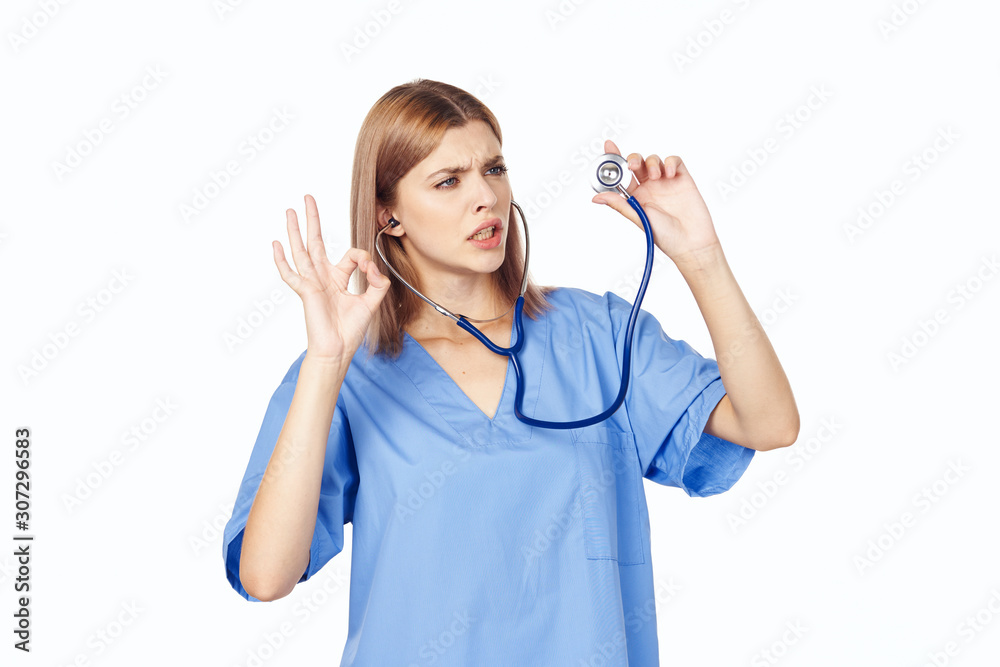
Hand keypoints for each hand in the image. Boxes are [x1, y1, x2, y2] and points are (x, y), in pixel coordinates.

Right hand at [273, 194, 390, 363]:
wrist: (337, 350)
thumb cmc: (350, 330)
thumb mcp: (372, 302)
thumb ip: (378, 282)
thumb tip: (373, 265)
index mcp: (337, 278)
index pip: (351, 255)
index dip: (364, 259)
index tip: (371, 271)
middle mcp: (322, 277)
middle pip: (316, 242)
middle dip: (312, 220)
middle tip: (307, 199)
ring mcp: (311, 283)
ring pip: (301, 251)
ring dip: (295, 231)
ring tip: (289, 211)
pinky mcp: (305, 292)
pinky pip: (290, 275)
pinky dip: (282, 261)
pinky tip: (276, 245)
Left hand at [591, 139, 721, 265]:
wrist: (691, 242)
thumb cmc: (665, 236)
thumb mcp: (639, 218)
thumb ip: (620, 204)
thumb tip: (597, 198)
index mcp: (636, 197)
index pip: (622, 175)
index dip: (614, 159)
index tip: (608, 145)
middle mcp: (649, 188)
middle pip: (637, 163)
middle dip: (632, 159)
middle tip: (632, 165)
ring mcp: (665, 182)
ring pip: (653, 160)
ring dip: (651, 163)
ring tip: (655, 176)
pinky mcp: (682, 179)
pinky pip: (674, 161)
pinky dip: (670, 162)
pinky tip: (669, 174)